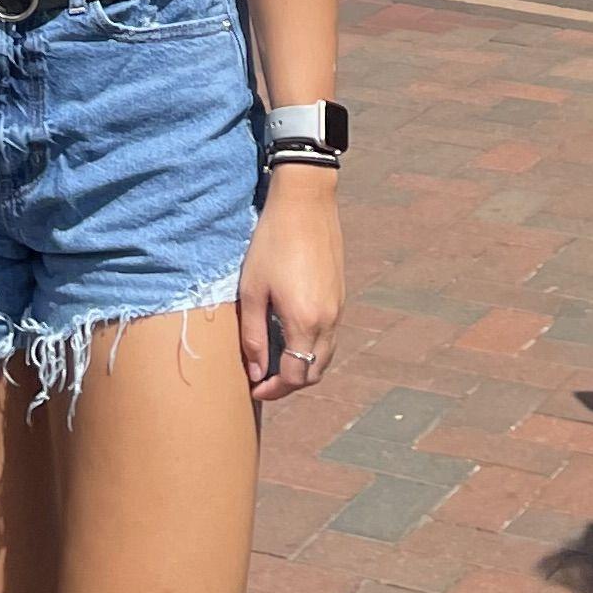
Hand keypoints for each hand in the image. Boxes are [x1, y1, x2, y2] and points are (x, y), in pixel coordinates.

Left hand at [235, 166, 344, 404]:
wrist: (306, 201)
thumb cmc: (272, 242)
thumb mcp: (252, 290)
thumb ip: (253, 337)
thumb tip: (256, 373)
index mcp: (306, 323)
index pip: (295, 377)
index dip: (273, 390)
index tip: (254, 389)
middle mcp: (328, 321)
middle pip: (315, 373)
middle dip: (290, 383)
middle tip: (263, 378)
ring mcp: (338, 308)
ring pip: (326, 356)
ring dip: (304, 366)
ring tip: (276, 358)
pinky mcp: (340, 294)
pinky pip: (330, 335)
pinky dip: (313, 347)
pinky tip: (292, 334)